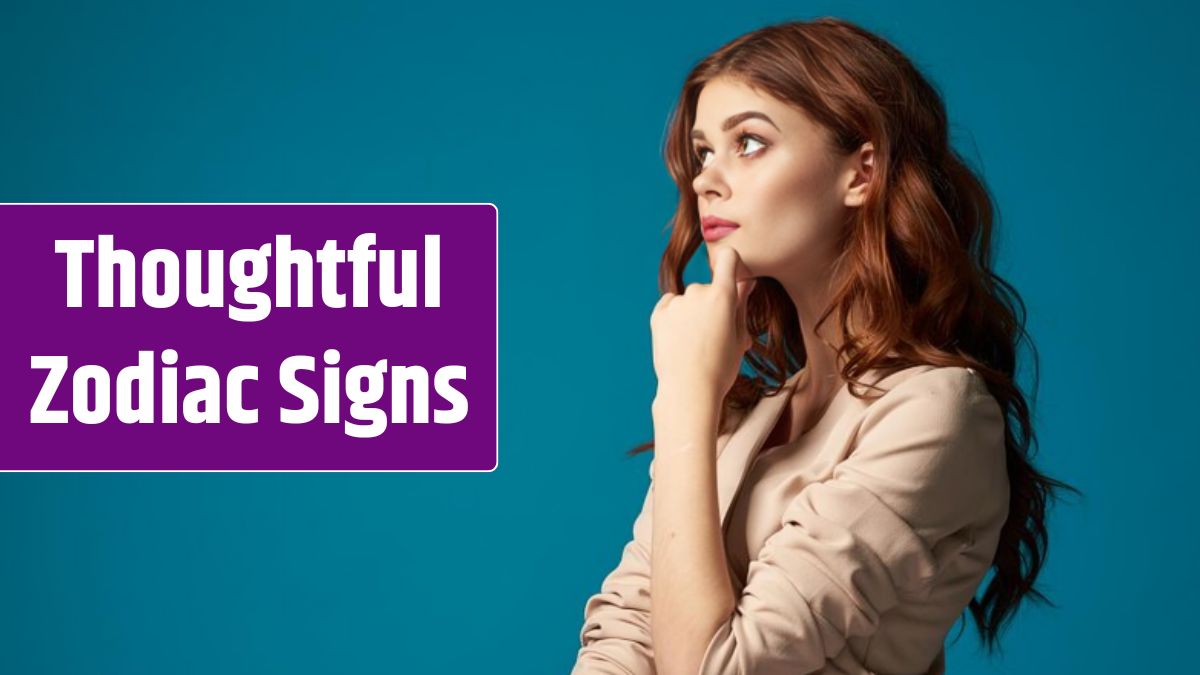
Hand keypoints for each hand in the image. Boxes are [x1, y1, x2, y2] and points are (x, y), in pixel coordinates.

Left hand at [650, 246, 756, 407]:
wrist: (688, 390)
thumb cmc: (721, 368)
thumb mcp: (739, 336)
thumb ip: (741, 304)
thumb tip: (748, 280)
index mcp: (723, 296)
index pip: (728, 258)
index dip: (731, 264)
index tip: (731, 274)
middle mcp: (698, 292)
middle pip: (708, 288)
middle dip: (712, 304)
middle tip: (714, 335)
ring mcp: (676, 303)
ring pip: (688, 300)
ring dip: (692, 313)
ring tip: (695, 343)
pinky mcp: (658, 314)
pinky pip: (670, 306)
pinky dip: (675, 317)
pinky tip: (680, 339)